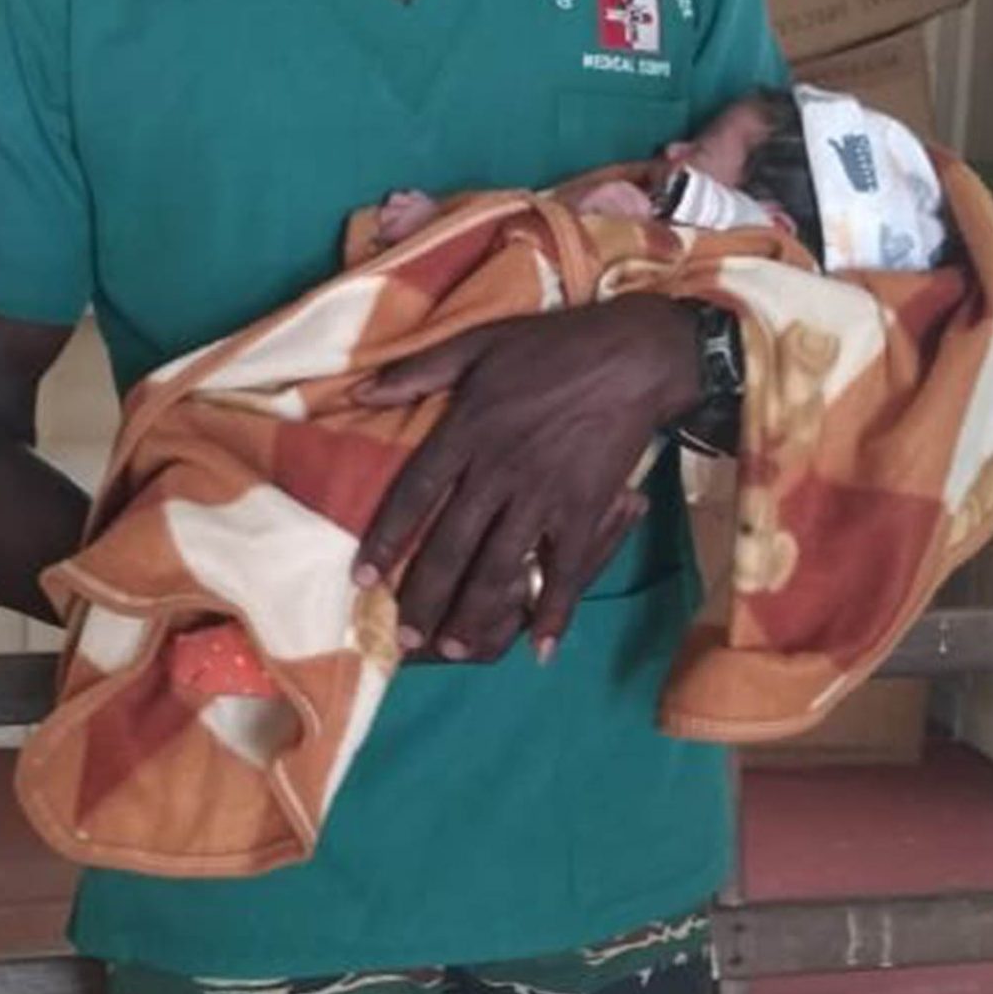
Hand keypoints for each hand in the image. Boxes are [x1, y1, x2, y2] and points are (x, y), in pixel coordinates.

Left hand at [354, 295, 701, 663]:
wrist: (634, 355)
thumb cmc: (554, 345)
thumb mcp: (479, 342)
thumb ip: (419, 370)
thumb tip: (359, 393)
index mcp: (467, 430)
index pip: (414, 493)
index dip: (387, 538)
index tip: (362, 576)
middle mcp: (497, 470)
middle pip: (451, 545)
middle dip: (424, 597)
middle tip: (403, 639)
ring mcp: (543, 495)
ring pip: (500, 567)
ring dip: (474, 614)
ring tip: (453, 651)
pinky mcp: (584, 509)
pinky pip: (565, 569)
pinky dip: (554, 611)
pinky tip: (539, 647)